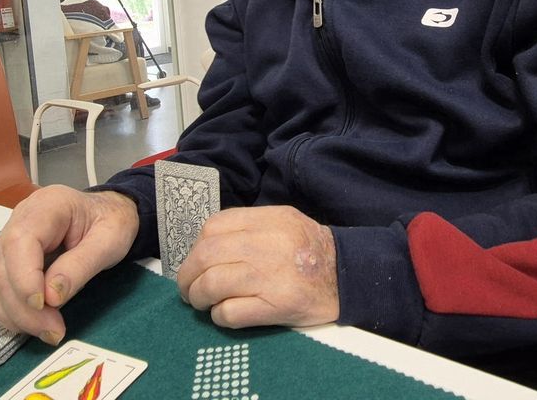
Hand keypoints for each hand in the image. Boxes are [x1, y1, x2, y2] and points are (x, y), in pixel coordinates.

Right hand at [0, 186, 138, 344]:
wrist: (108, 213)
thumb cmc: (111, 222)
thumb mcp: (110, 241)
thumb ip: (81, 265)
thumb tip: (51, 297)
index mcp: (46, 206)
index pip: (19, 242)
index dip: (25, 279)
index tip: (44, 305)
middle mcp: (18, 220)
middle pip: (0, 269)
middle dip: (23, 308)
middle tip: (54, 331)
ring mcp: (6, 240)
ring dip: (12, 314)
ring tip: (46, 329)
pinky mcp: (3, 260)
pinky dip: (7, 311)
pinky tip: (32, 321)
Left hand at [177, 206, 338, 328]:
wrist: (348, 277)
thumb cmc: (312, 250)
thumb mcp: (285, 222)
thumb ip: (250, 227)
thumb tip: (208, 245)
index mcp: (269, 220)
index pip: (215, 227)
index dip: (197, 246)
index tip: (197, 261)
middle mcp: (268, 245)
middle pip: (206, 256)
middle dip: (188, 275)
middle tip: (188, 289)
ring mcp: (271, 276)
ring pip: (212, 284)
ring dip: (198, 297)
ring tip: (201, 302)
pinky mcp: (276, 306)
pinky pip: (230, 312)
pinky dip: (218, 316)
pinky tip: (223, 314)